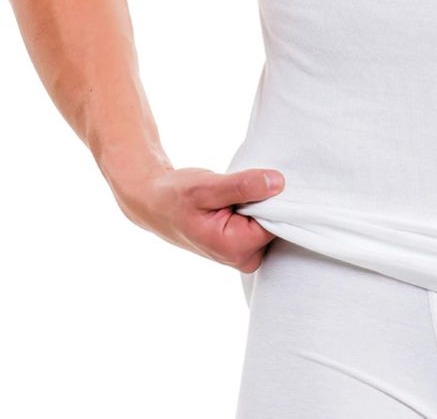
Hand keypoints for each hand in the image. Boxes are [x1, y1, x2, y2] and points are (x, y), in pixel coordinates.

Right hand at [113, 165, 285, 272]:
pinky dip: (256, 205)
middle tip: (241, 184)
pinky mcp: (244, 242)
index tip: (259, 180)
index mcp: (236, 249)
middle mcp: (243, 257)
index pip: (279, 222)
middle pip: (278, 223)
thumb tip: (278, 183)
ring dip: (261, 201)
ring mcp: (244, 252)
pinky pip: (263, 221)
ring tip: (235, 192)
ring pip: (271, 220)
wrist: (155, 202)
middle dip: (267, 200)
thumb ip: (242, 186)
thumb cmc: (176, 195)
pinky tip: (237, 198)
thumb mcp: (207, 187)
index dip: (275, 197)